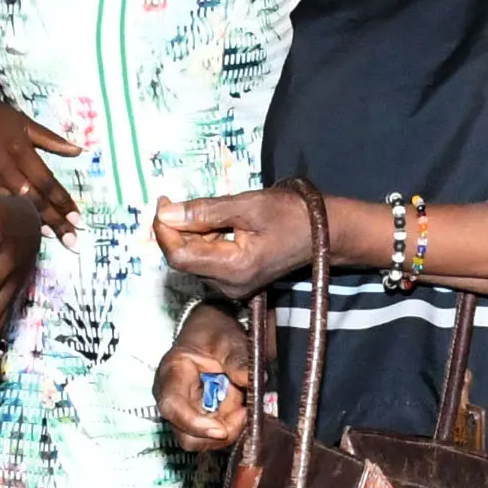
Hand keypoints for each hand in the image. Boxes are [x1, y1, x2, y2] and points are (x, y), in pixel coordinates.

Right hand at [0, 83, 79, 241]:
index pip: (48, 182)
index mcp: (21, 151)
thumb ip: (50, 139)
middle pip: (34, 201)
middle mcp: (6, 169)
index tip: (78, 221)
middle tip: (71, 241)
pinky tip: (12, 228)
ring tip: (49, 237)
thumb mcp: (21, 120)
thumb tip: (79, 150)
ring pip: (11, 207)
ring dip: (30, 222)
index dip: (63, 203)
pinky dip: (1, 216)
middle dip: (54, 222)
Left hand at [154, 186, 320, 298]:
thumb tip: (166, 213)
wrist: (324, 233)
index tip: (163, 203)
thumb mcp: (246, 205)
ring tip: (212, 211)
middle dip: (177, 229)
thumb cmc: (291, 214)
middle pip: (185, 259)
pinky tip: (220, 224)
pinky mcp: (236, 281)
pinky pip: (208, 261)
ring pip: (195, 259)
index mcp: (233, 269)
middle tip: (179, 200)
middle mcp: (230, 286)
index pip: (180, 256)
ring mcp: (233, 287)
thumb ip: (203, 211)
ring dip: (192, 233)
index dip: (164, 231)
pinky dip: (205, 240)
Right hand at [155, 304, 255, 451]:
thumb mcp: (228, 340)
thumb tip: (251, 380)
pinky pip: (213, 434)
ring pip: (202, 439)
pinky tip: (239, 407)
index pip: (173, 407)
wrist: (212, 332)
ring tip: (241, 403)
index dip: (195, 424)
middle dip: (219, 431)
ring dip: (227, 427)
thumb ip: (238, 359)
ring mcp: (182, 411)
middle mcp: (170, 397)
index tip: (222, 430)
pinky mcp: (197, 419)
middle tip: (244, 413)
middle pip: (186, 434)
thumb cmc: (214, 334)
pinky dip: (230, 426)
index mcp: (171, 373)